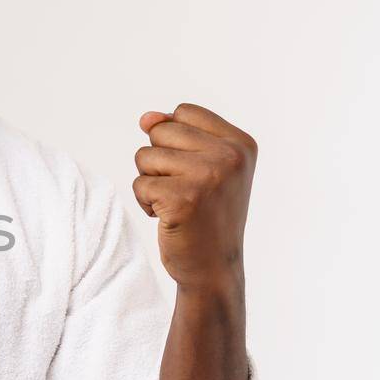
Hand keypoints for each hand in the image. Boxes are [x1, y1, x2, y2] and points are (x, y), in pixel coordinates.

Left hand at [133, 103, 256, 291]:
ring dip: (150, 182)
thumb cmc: (206, 215)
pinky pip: (139, 184)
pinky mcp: (183, 198)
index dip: (174, 140)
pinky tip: (168, 217)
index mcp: (240, 143)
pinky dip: (145, 202)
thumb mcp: (203, 167)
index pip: (183, 112)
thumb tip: (146, 118)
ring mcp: (208, 176)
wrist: (214, 267)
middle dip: (159, 161)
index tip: (193, 170)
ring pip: (144, 156)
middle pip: (160, 131)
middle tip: (183, 189)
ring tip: (175, 203)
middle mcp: (229, 156)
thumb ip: (177, 134)